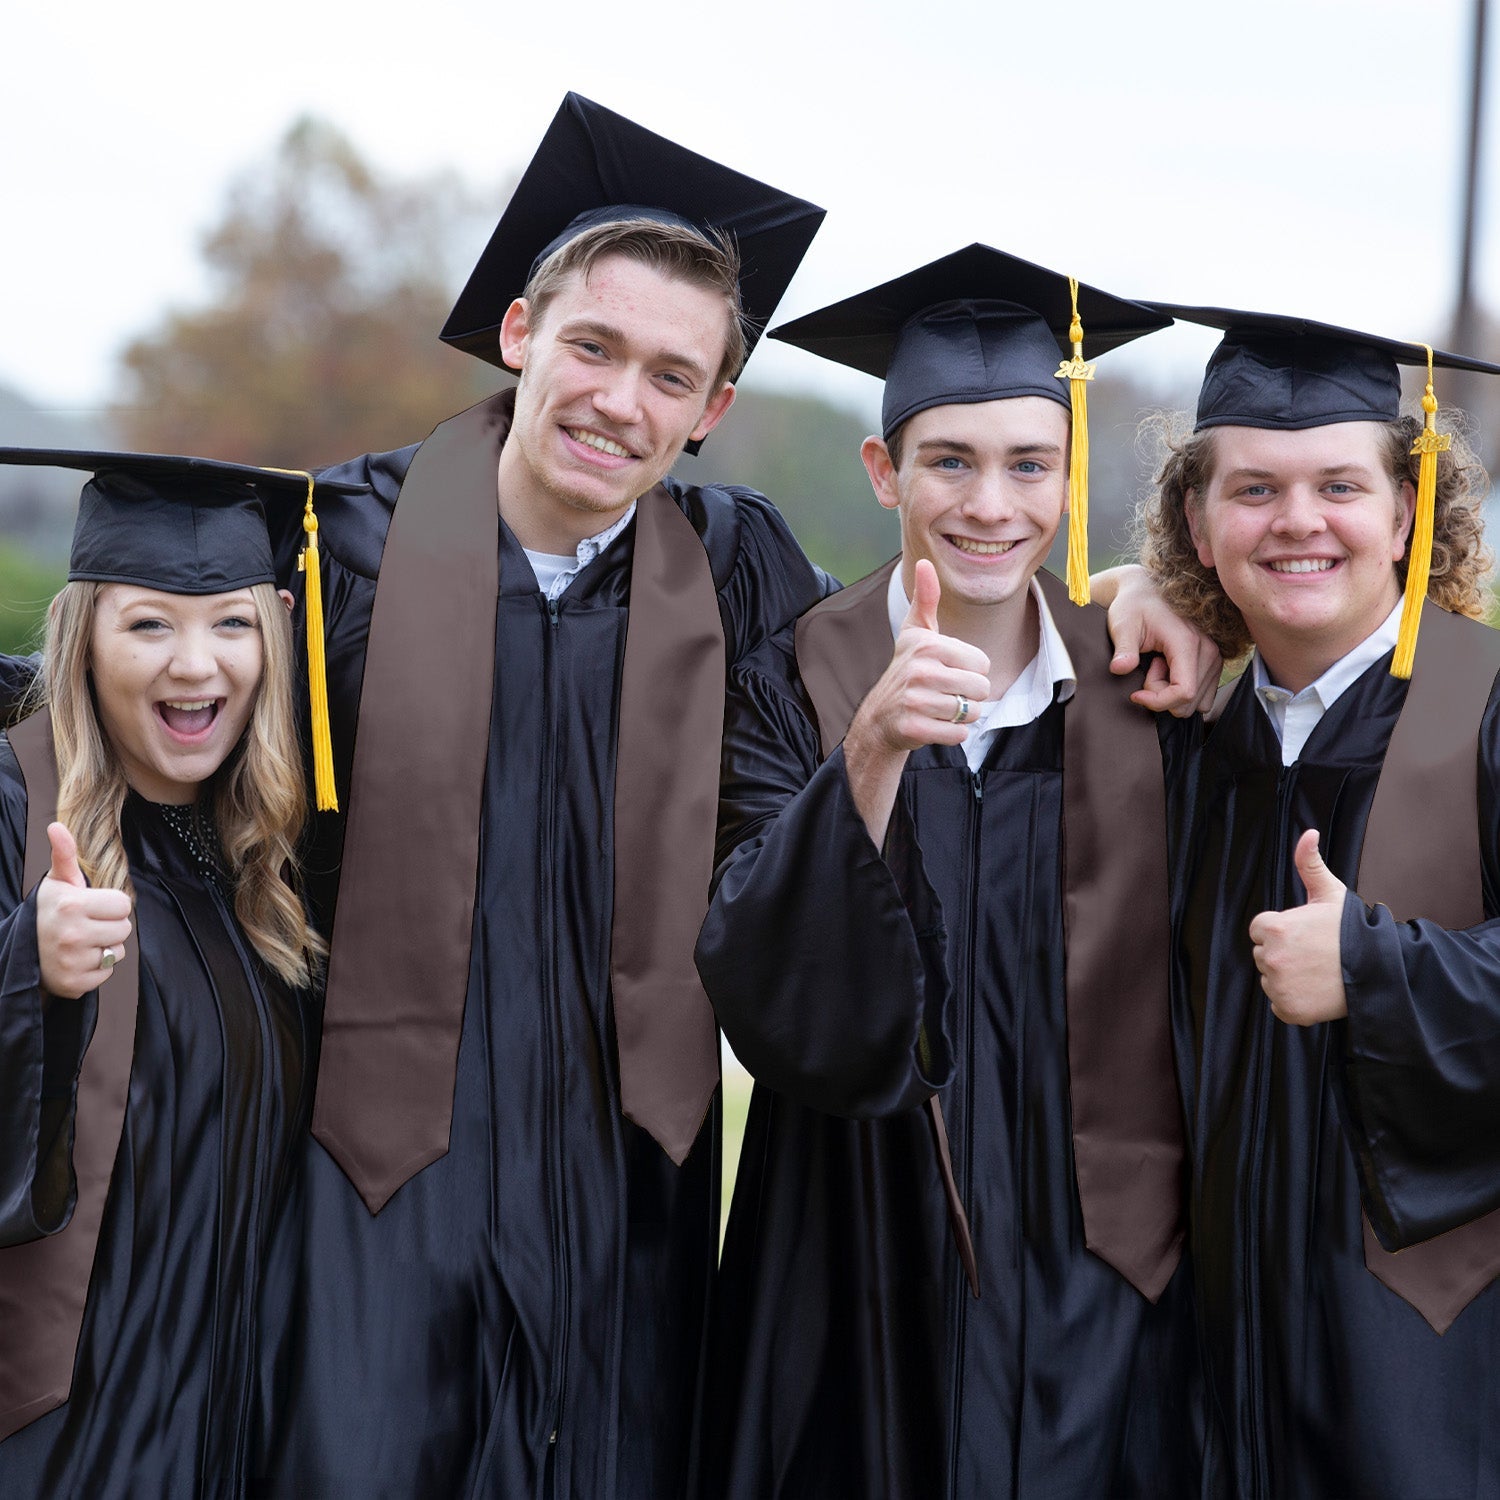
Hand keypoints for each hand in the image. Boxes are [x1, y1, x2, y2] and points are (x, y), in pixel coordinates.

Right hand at [36, 822, 131, 999]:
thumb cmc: (48, 912)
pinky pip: (106, 974)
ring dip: (104, 948)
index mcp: (72, 905)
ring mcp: (72, 961)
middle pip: (125, 928)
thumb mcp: (57, 882)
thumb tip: (56, 826)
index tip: (90, 906)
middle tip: (85, 925)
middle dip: (109, 925)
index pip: (124, 904)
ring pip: (117, 952)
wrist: (22, 952)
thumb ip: (65, 854)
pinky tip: (76, 960)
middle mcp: (72, 934)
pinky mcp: (74, 984)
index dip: (110, 905)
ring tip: (80, 942)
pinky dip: (95, 969)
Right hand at [841, 561, 990, 845]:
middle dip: (970, 697)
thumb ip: (926, 599)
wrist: (880, 716)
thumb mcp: (915, 633)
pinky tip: (935, 725)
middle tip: (945, 694)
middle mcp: (919, 671)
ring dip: (963, 716)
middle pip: (981, 689)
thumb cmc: (907, 670)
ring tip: (940, 709)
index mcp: (927, 645)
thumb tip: (925, 562)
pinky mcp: (914, 727)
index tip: (948, 673)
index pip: (982, 663)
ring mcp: (915, 700)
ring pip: (972, 713)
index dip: (971, 672)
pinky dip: (953, 734)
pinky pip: (959, 734)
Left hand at [1097, 564, 1221, 716]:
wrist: (1147, 592)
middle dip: (1162, 695)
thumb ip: (1123, 648)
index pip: (1184, 692)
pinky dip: (1182, 690)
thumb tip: (1120, 668)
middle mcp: (1208, 650)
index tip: (1136, 694)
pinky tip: (1168, 669)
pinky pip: (1202, 694)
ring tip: (1158, 665)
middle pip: (1189, 700)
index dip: (1158, 701)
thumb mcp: (1123, 625)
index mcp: (1187, 642)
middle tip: (1149, 667)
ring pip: (1196, 701)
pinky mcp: (1214, 661)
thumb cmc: (1134, 606)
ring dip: (1172, 692)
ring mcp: (1215, 656)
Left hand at [1248, 829, 1347, 1024]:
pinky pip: (1279, 1002)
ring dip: (1288, 976)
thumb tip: (1308, 833)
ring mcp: (1278, 985)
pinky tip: (1316, 990)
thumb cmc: (1352, 930)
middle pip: (1263, 954)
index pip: (1261, 930)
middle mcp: (1271, 957)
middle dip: (1284, 953)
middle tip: (1315, 953)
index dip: (1283, 930)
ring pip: (1271, 978)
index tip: (1306, 934)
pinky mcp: (1288, 1009)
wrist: (1379, 971)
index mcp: (1274, 927)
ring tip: (1318, 971)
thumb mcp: (1330, 893)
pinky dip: (1294, 1000)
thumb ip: (1309, 863)